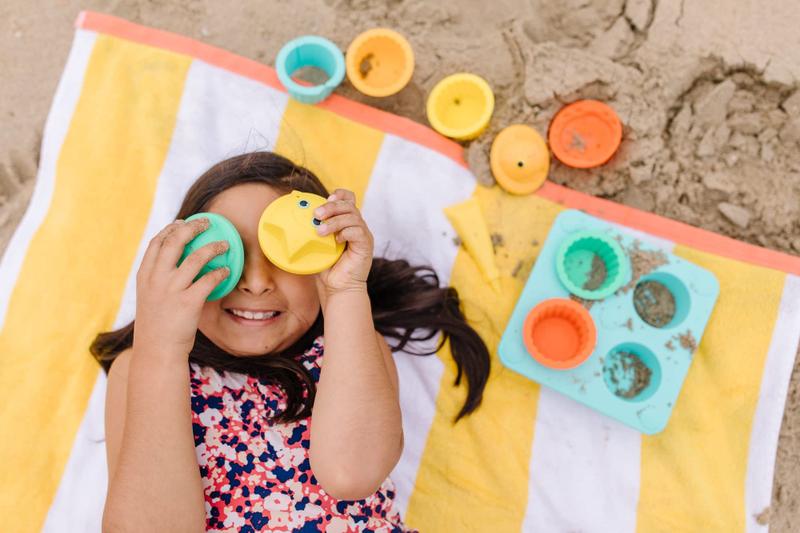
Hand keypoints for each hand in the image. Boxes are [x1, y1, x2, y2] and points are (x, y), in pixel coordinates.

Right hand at [134, 217, 230, 358]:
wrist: (157, 351)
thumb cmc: (157, 326)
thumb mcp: (149, 298)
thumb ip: (158, 280)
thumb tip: (177, 263)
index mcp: (144, 276)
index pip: (156, 242)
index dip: (171, 229)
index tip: (182, 222)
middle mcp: (156, 279)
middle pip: (175, 241)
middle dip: (193, 227)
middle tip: (207, 223)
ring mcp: (171, 290)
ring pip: (196, 257)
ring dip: (213, 247)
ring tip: (225, 244)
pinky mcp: (188, 302)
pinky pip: (209, 279)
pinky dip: (220, 272)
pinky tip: (227, 270)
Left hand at [313, 189, 373, 297]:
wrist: (338, 289)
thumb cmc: (327, 268)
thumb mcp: (317, 244)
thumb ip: (313, 229)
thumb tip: (295, 216)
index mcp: (347, 223)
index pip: (349, 199)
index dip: (339, 195)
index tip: (326, 199)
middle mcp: (357, 226)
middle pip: (349, 205)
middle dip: (331, 207)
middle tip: (316, 214)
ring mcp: (363, 236)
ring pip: (353, 217)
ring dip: (334, 221)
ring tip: (320, 231)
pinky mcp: (366, 246)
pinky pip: (358, 231)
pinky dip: (345, 232)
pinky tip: (336, 240)